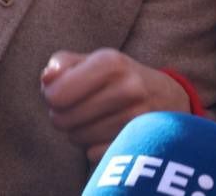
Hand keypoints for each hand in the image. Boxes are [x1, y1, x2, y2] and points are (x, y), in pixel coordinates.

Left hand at [40, 49, 189, 163]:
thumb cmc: (120, 76)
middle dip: (62, 115)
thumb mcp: (95, 60)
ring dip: (78, 132)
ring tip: (94, 118)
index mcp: (111, 62)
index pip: (56, 94)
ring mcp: (136, 118)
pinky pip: (93, 154)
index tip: (61, 93)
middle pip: (63, 119)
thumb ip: (63, 64)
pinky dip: (93, 146)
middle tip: (77, 108)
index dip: (50, 96)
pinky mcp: (140, 142)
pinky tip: (106, 132)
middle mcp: (127, 88)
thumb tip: (46, 79)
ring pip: (77, 139)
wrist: (169, 97)